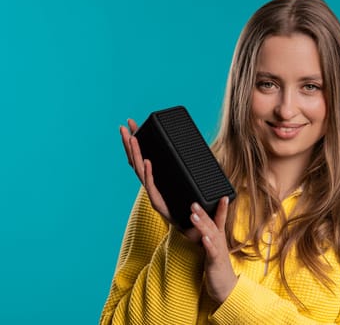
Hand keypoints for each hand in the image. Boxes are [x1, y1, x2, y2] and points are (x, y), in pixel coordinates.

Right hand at [120, 119, 200, 242]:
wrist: (197, 231)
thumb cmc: (194, 207)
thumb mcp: (192, 182)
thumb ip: (192, 168)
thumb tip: (198, 147)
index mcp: (156, 180)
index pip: (143, 157)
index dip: (137, 142)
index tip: (133, 125)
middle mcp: (152, 186)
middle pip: (137, 161)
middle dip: (130, 143)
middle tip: (124, 126)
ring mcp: (154, 194)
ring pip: (141, 172)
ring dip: (136, 154)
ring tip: (133, 138)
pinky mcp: (160, 204)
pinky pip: (153, 187)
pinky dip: (149, 174)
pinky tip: (147, 161)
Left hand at [190, 197, 237, 302]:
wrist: (226, 286)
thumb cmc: (217, 265)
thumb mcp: (211, 247)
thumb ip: (205, 236)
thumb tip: (195, 225)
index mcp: (218, 237)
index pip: (220, 219)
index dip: (221, 207)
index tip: (222, 195)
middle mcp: (219, 241)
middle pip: (211, 224)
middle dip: (203, 212)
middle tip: (194, 203)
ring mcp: (218, 250)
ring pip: (210, 235)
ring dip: (202, 225)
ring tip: (194, 216)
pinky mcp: (215, 261)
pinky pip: (212, 251)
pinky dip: (208, 244)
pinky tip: (204, 238)